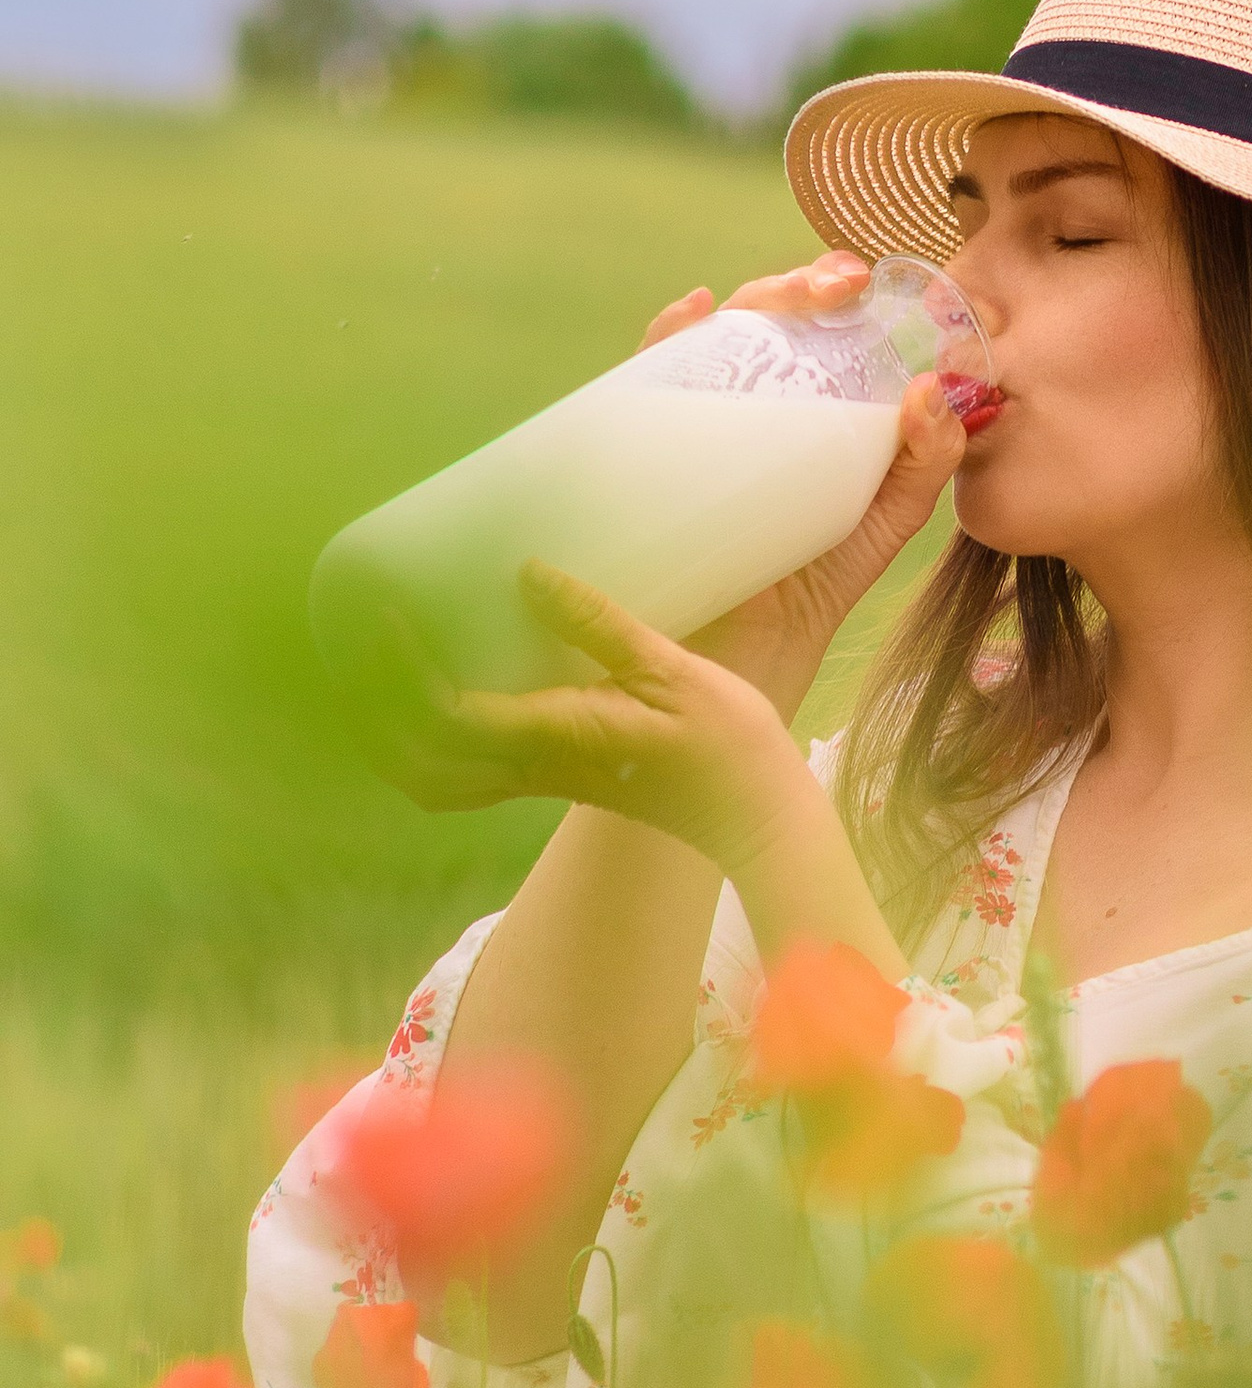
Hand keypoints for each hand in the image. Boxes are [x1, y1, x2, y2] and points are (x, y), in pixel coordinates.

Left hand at [393, 563, 812, 873]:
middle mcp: (534, 768)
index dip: (403, 667)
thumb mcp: (669, 668)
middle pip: (418, 765)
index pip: (446, 713)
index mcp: (553, 739)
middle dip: (375, 715)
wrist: (753, 814)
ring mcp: (541, 782)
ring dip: (395, 741)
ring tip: (385, 680)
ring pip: (436, 783)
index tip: (391, 611)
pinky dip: (433, 748)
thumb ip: (595, 622)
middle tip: (362, 651)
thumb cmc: (726, 746)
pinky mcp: (556, 780)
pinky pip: (468, 777)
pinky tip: (443, 700)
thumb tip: (526, 573)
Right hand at [636, 256, 967, 718]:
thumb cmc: (799, 601)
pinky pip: (636, 387)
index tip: (869, 280)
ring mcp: (684, 434)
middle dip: (794, 287)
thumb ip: (919, 469)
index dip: (831, 298)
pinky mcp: (642, 462)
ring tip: (792, 291)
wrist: (740, 675)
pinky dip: (663, 341)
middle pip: (755, 329)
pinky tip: (691, 315)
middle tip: (839, 277)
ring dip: (740, 301)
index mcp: (790, 422)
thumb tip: (937, 393)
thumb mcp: (875, 530)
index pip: (805, 340)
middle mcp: (732, 416)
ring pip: (702, 343)